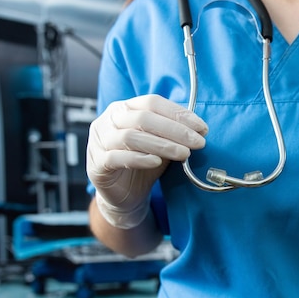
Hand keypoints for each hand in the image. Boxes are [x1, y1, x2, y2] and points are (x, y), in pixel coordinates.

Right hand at [87, 94, 206, 227]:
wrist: (125, 195)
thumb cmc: (144, 164)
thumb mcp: (161, 144)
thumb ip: (173, 133)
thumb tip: (200, 129)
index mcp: (124, 108)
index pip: (152, 102)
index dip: (178, 113)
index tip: (202, 127)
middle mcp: (108, 120)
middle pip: (143, 118)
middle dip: (175, 130)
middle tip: (198, 142)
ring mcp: (99, 142)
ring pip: (131, 137)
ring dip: (162, 145)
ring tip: (184, 154)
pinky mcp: (97, 164)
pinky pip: (116, 158)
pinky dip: (139, 158)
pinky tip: (156, 162)